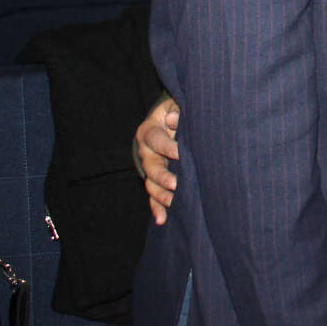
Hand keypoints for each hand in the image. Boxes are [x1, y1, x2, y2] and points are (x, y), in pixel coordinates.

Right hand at [136, 97, 180, 224]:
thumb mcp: (174, 106)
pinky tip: (162, 219)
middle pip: (150, 166)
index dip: (168, 146)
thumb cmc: (176, 112)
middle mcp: (146, 152)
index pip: (155, 139)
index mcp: (149, 131)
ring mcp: (149, 168)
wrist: (169, 120)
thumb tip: (174, 119)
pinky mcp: (154, 181)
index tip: (181, 152)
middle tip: (176, 183)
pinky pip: (153, 196)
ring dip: (161, 195)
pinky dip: (157, 208)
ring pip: (151, 184)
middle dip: (163, 176)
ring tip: (174, 202)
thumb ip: (176, 111)